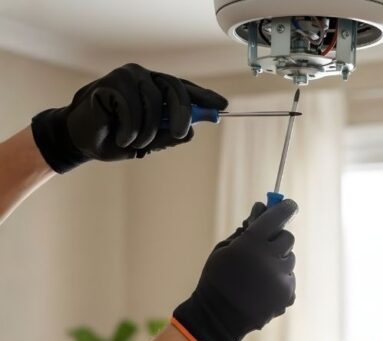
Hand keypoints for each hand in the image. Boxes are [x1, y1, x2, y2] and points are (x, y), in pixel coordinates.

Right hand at [30, 63, 227, 172]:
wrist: (81, 140)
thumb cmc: (117, 137)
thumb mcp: (150, 140)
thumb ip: (170, 134)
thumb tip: (194, 130)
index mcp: (156, 88)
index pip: (185, 88)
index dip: (205, 97)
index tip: (223, 106)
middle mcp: (144, 78)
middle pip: (176, 90)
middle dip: (184, 114)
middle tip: (181, 134)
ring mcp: (128, 78)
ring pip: (155, 104)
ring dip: (149, 132)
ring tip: (136, 143)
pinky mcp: (111, 84)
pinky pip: (133, 108)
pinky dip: (131, 130)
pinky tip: (121, 137)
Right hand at [172, 200, 297, 340]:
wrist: (217, 318)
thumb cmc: (217, 279)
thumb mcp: (224, 249)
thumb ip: (246, 229)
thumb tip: (262, 208)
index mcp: (252, 244)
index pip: (277, 217)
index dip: (285, 208)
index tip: (290, 205)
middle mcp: (270, 259)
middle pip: (287, 238)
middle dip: (277, 239)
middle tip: (264, 247)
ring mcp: (281, 279)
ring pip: (289, 260)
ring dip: (277, 262)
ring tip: (257, 276)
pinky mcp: (288, 295)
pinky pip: (289, 279)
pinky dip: (279, 281)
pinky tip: (262, 290)